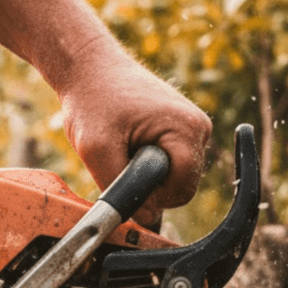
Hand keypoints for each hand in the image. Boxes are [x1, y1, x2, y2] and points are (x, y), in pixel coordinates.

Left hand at [56, 45, 211, 225]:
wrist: (89, 67)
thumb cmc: (91, 100)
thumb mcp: (96, 150)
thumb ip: (119, 190)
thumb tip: (145, 220)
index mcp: (187, 129)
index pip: (183, 190)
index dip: (152, 196)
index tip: (124, 179)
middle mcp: (199, 127)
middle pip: (182, 184)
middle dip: (149, 183)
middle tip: (119, 159)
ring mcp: (193, 126)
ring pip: (175, 175)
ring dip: (146, 172)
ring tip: (122, 145)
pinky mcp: (183, 127)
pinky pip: (171, 162)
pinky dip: (148, 160)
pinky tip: (129, 140)